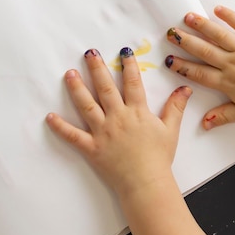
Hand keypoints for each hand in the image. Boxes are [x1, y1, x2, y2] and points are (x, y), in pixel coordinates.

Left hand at [46, 47, 191, 197]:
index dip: (128, 66)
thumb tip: (185, 88)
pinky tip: (49, 116)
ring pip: (87, 105)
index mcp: (137, 112)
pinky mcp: (91, 148)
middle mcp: (118, 117)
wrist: (146, 183)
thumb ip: (176, 107)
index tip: (123, 51)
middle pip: (105, 88)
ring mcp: (103, 132)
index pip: (132, 83)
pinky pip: (73, 136)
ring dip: (77, 88)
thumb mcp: (170, 129)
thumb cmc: (159, 157)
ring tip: (69, 74)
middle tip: (89, 53)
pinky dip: (60, 127)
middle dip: (97, 68)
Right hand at [165, 5, 234, 129]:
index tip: (169, 60)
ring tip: (188, 17)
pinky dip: (229, 16)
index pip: (200, 73)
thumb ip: (223, 116)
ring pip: (219, 35)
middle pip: (204, 51)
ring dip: (202, 26)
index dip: (183, 67)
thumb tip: (205, 124)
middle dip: (186, 42)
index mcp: (228, 82)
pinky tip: (217, 9)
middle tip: (172, 33)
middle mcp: (233, 64)